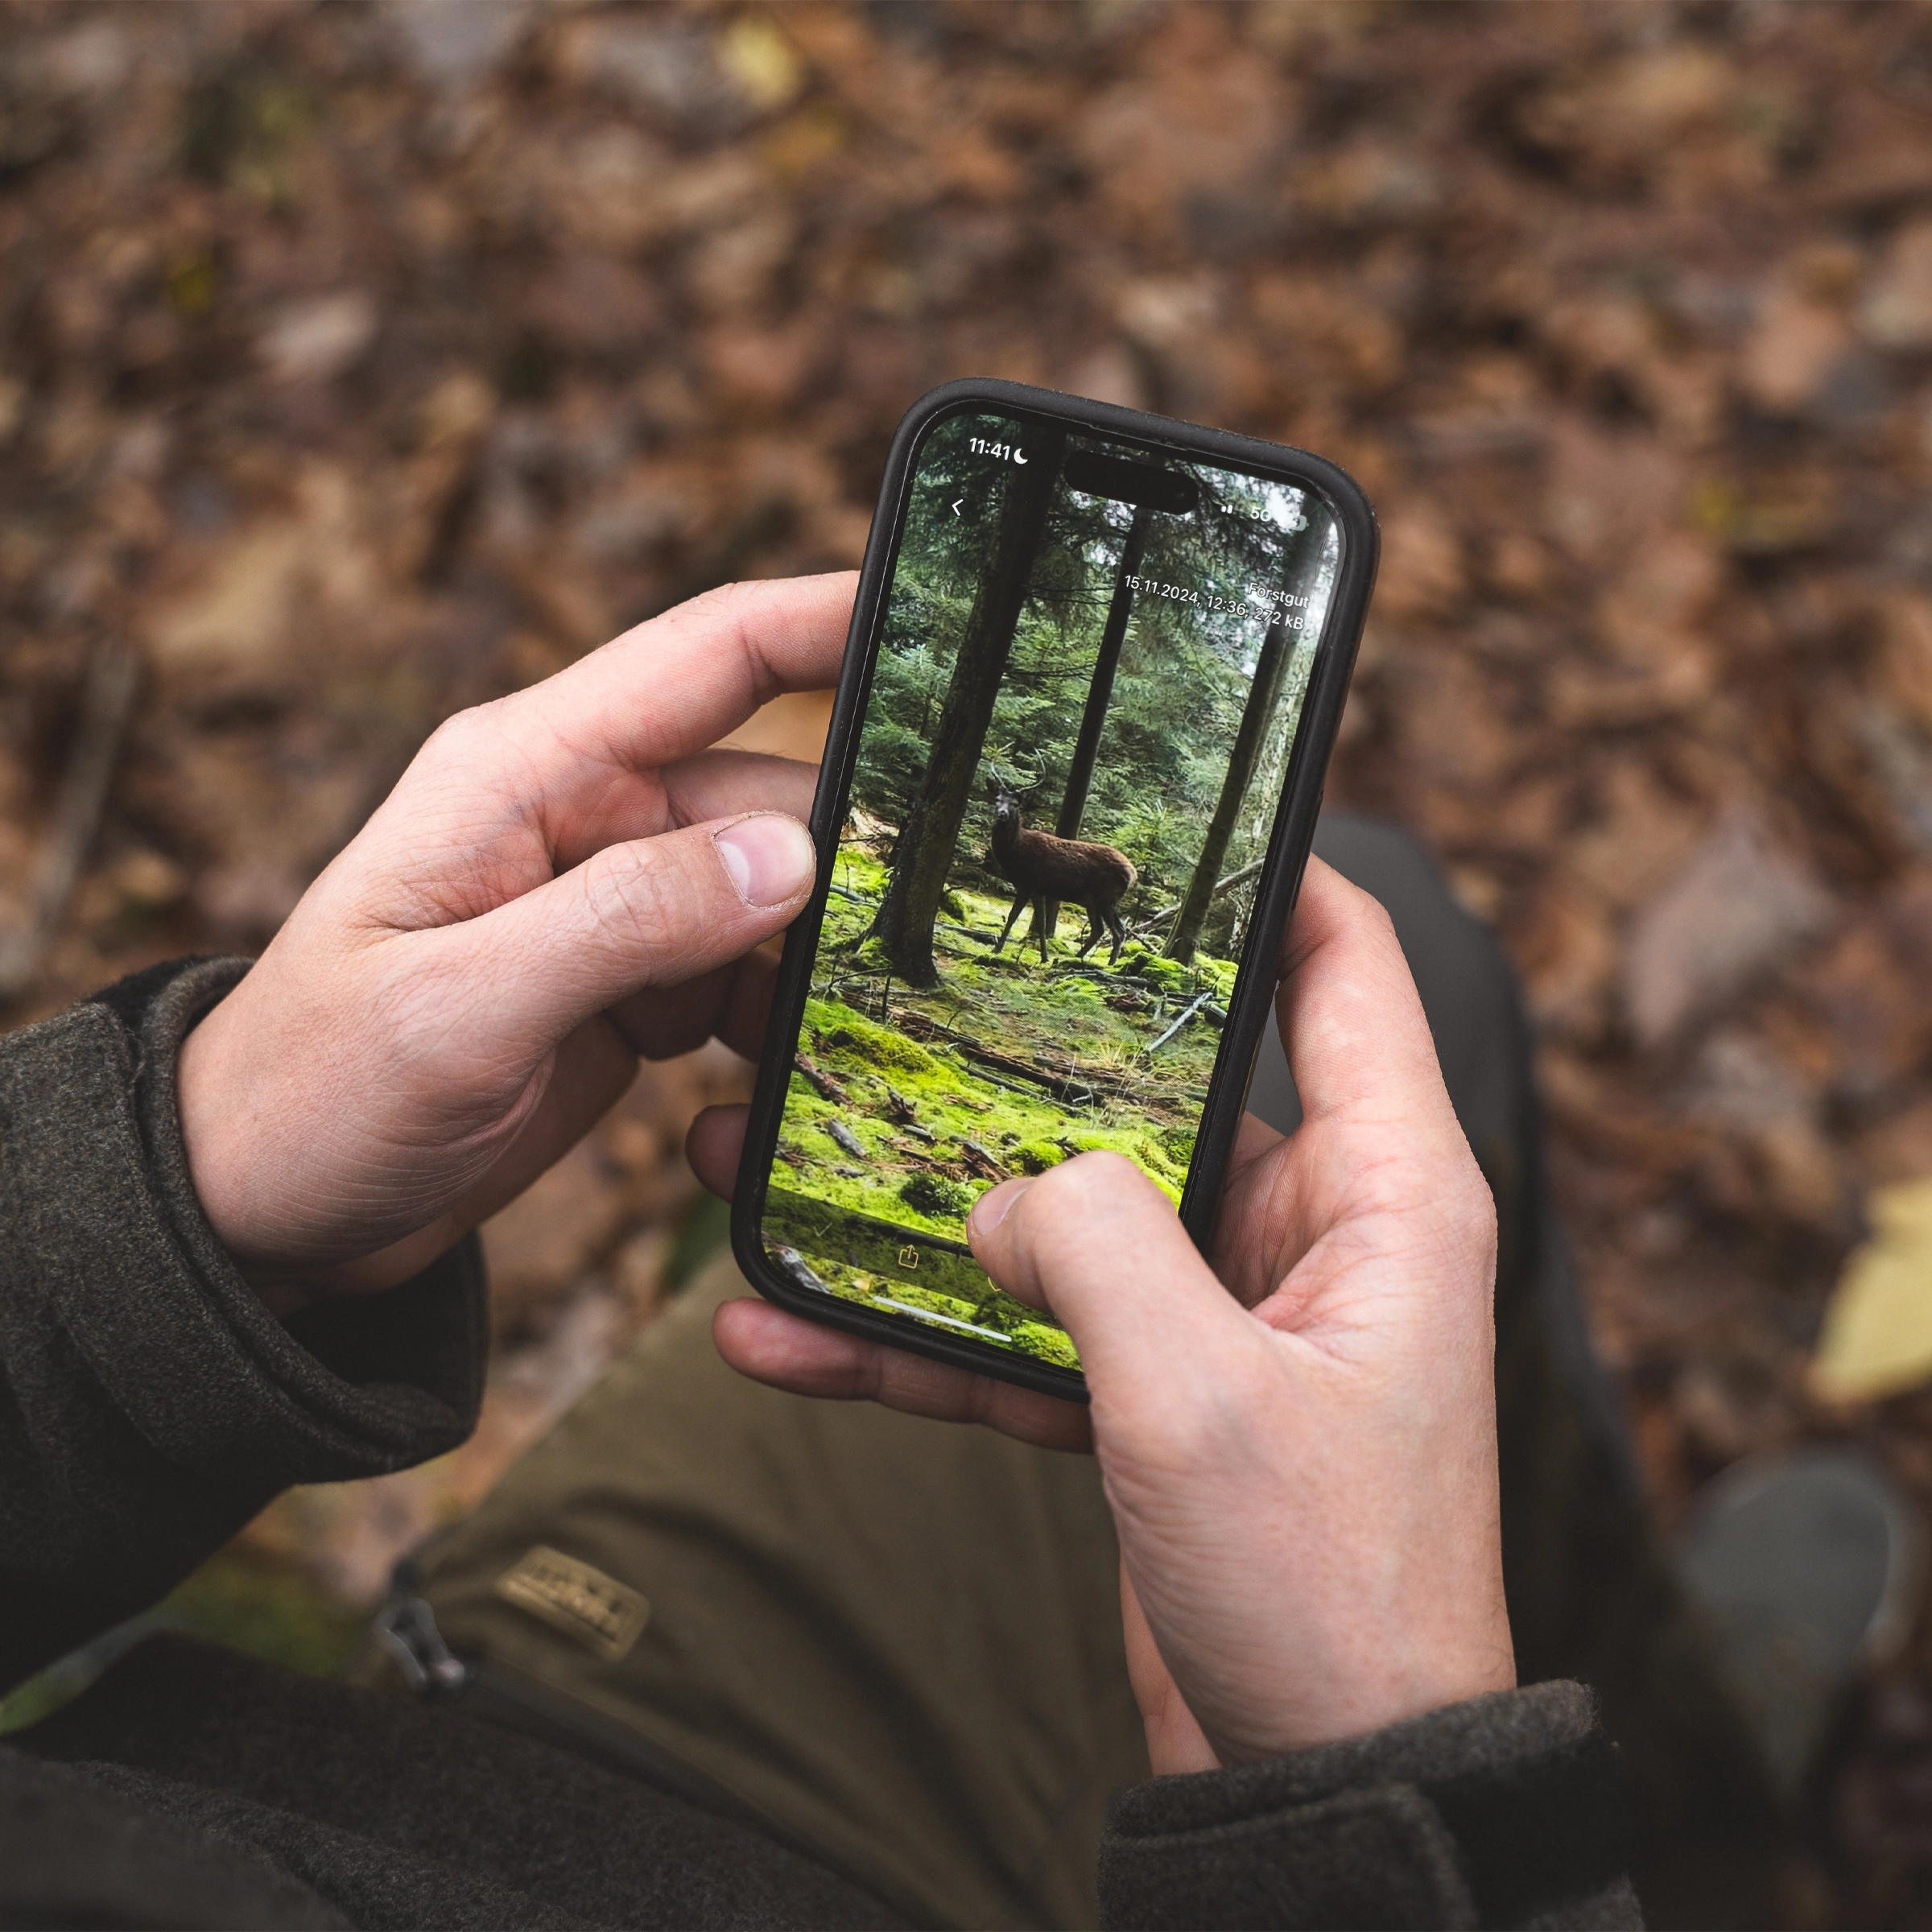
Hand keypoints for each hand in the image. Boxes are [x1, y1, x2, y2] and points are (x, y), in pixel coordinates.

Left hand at [178, 574, 853, 1314]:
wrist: (257, 1211)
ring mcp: (611, 905)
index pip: (709, 656)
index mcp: (528, 770)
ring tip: (838, 1049)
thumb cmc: (313, 1093)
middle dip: (854, 868)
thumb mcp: (458, 1010)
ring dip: (815, 972)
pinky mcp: (628, 988)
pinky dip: (771, 1033)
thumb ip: (624, 922)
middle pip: (775, 800)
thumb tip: (794, 858)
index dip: (830, 618)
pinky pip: (745, 982)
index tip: (947, 618)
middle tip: (924, 949)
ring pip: (777, 902)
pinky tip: (754, 1103)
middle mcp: (584, 818)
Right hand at [696, 858, 1514, 1769]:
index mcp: (1381, 1190)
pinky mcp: (1154, 1394)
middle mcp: (1305, 1230)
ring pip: (1060, 1217)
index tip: (1148, 806)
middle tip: (883, 990)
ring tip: (775, 1166)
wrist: (1321, 1786)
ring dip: (927, 1208)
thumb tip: (1000, 1196)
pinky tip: (787, 1333)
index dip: (1263, 869)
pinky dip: (921, 1337)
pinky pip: (1025, 1335)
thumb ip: (1092, 1245)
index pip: (1340, 966)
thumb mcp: (1200, 1394)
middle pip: (1150, 1084)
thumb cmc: (1327, 1595)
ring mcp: (1220, 1314)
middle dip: (1007, 1055)